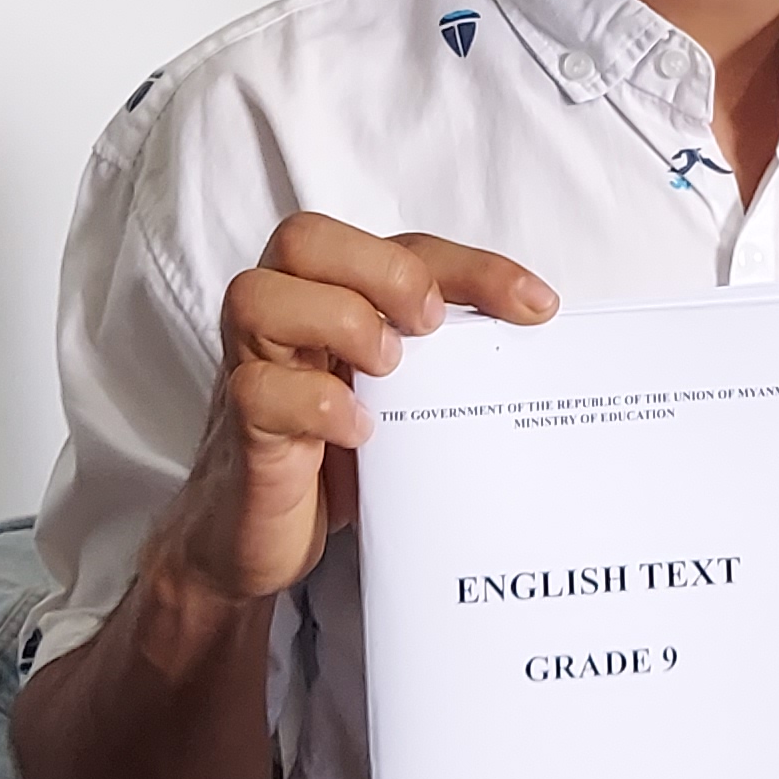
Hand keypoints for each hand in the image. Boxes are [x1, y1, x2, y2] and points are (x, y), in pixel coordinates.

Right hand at [143, 214, 556, 602]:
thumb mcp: (397, 399)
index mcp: (329, 299)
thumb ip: (438, 361)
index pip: (399, 248)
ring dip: (341, 321)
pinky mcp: (241, 428)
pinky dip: (319, 402)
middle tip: (431, 325)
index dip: (471, 266)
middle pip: (304, 239)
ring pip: (259, 296)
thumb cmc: (332, 457)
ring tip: (389, 370)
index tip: (536, 305)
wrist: (255, 540)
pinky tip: (361, 431)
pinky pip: (259, 390)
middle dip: (384, 271)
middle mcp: (282, 320)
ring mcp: (251, 369)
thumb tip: (531, 345)